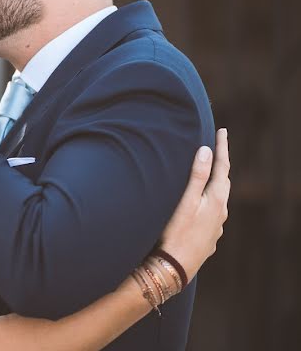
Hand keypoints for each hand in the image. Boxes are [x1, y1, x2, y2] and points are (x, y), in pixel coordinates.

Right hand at [158, 128, 229, 280]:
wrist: (174, 267)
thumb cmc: (176, 233)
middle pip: (223, 183)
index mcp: (216, 200)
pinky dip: (207, 202)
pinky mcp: (208, 238)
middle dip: (220, 165)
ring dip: (214, 185)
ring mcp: (216, 227)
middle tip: (217, 149)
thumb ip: (197, 175)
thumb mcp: (186, 201)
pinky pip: (212, 214)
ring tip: (207, 175)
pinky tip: (199, 206)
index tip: (222, 130)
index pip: (222, 167)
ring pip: (218, 200)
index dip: (222, 148)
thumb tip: (206, 150)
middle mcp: (221, 213)